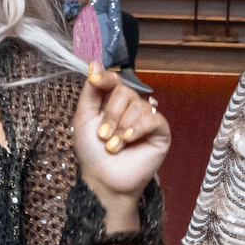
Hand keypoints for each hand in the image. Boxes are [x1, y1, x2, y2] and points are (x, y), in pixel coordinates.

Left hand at [73, 64, 170, 230]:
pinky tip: (129, 140)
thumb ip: (90, 92)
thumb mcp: (84, 118)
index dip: (105, 78)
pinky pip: (153, 119)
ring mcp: (146, 119)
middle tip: (103, 136)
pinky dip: (138, 128)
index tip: (94, 81)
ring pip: (138, 105)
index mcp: (112, 102)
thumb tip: (95, 63)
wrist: (104, 180)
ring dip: (121, 128)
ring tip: (114, 146)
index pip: (113, 80)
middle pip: (124, 92)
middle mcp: (131, 107)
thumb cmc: (92, 153)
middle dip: (111, 115)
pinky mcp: (160, 132)